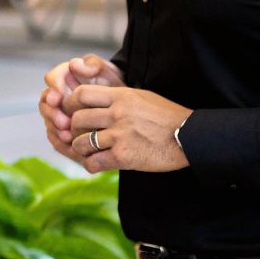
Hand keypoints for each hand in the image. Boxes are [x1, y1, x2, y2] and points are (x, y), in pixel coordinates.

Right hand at [39, 55, 121, 161]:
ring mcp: (60, 115)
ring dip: (56, 130)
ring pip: (49, 122)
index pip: (51, 79)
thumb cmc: (114, 86)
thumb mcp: (108, 72)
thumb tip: (74, 65)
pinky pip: (55, 139)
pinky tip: (70, 144)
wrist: (126, 108)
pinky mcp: (65, 132)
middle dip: (52, 114)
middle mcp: (59, 97)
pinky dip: (60, 142)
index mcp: (66, 78)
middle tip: (64, 122)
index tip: (59, 96)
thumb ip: (93, 64)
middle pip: (45, 103)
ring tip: (68, 135)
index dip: (53, 88)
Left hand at [62, 84, 193, 174]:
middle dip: (74, 129)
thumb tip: (96, 100)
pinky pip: (94, 162)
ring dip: (81, 149)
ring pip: (81, 142)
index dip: (70, 104)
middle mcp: (117, 113)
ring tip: (88, 151)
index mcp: (121, 96)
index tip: (71, 112)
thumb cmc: (167, 117)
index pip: (81, 94)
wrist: (189, 137)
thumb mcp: (142, 97)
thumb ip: (118, 98)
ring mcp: (119, 135)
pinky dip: (91, 164)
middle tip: (79, 135)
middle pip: (77, 119)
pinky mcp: (124, 157)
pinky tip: (97, 163)